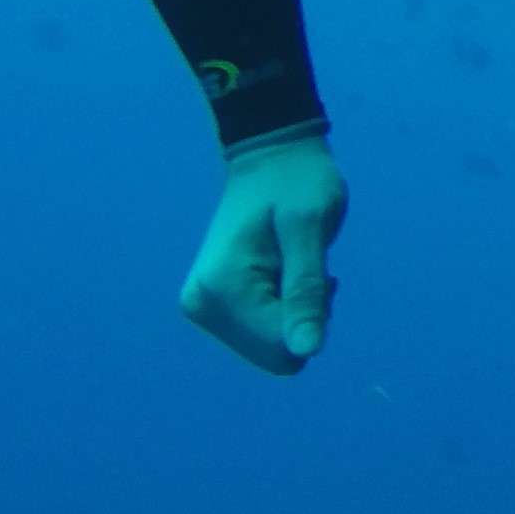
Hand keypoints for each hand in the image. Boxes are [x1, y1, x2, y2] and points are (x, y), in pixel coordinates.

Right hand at [182, 126, 346, 372]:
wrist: (272, 157)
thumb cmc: (298, 182)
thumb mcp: (311, 228)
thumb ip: (307, 291)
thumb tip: (306, 350)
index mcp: (221, 289)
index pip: (282, 348)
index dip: (313, 315)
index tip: (312, 269)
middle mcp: (201, 306)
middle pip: (274, 356)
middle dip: (302, 318)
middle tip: (304, 267)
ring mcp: (203, 308)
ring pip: (270, 349)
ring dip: (294, 314)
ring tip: (292, 267)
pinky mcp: (212, 307)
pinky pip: (262, 336)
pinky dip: (284, 311)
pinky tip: (283, 273)